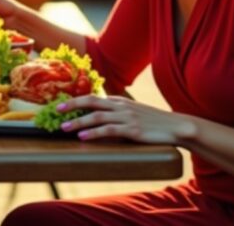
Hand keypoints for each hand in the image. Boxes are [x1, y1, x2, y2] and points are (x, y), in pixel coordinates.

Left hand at [56, 94, 194, 144]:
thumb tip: (99, 118)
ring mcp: (126, 117)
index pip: (93, 97)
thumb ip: (117, 113)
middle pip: (91, 101)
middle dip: (72, 105)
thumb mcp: (133, 112)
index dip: (76, 101)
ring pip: (96, 116)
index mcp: (119, 101)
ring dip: (78, 121)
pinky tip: (83, 137)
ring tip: (64, 127)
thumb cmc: (154, 122)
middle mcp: (120, 106)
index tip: (61, 105)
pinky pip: (109, 130)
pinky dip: (94, 133)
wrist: (177, 126)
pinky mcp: (132, 129)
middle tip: (56, 110)